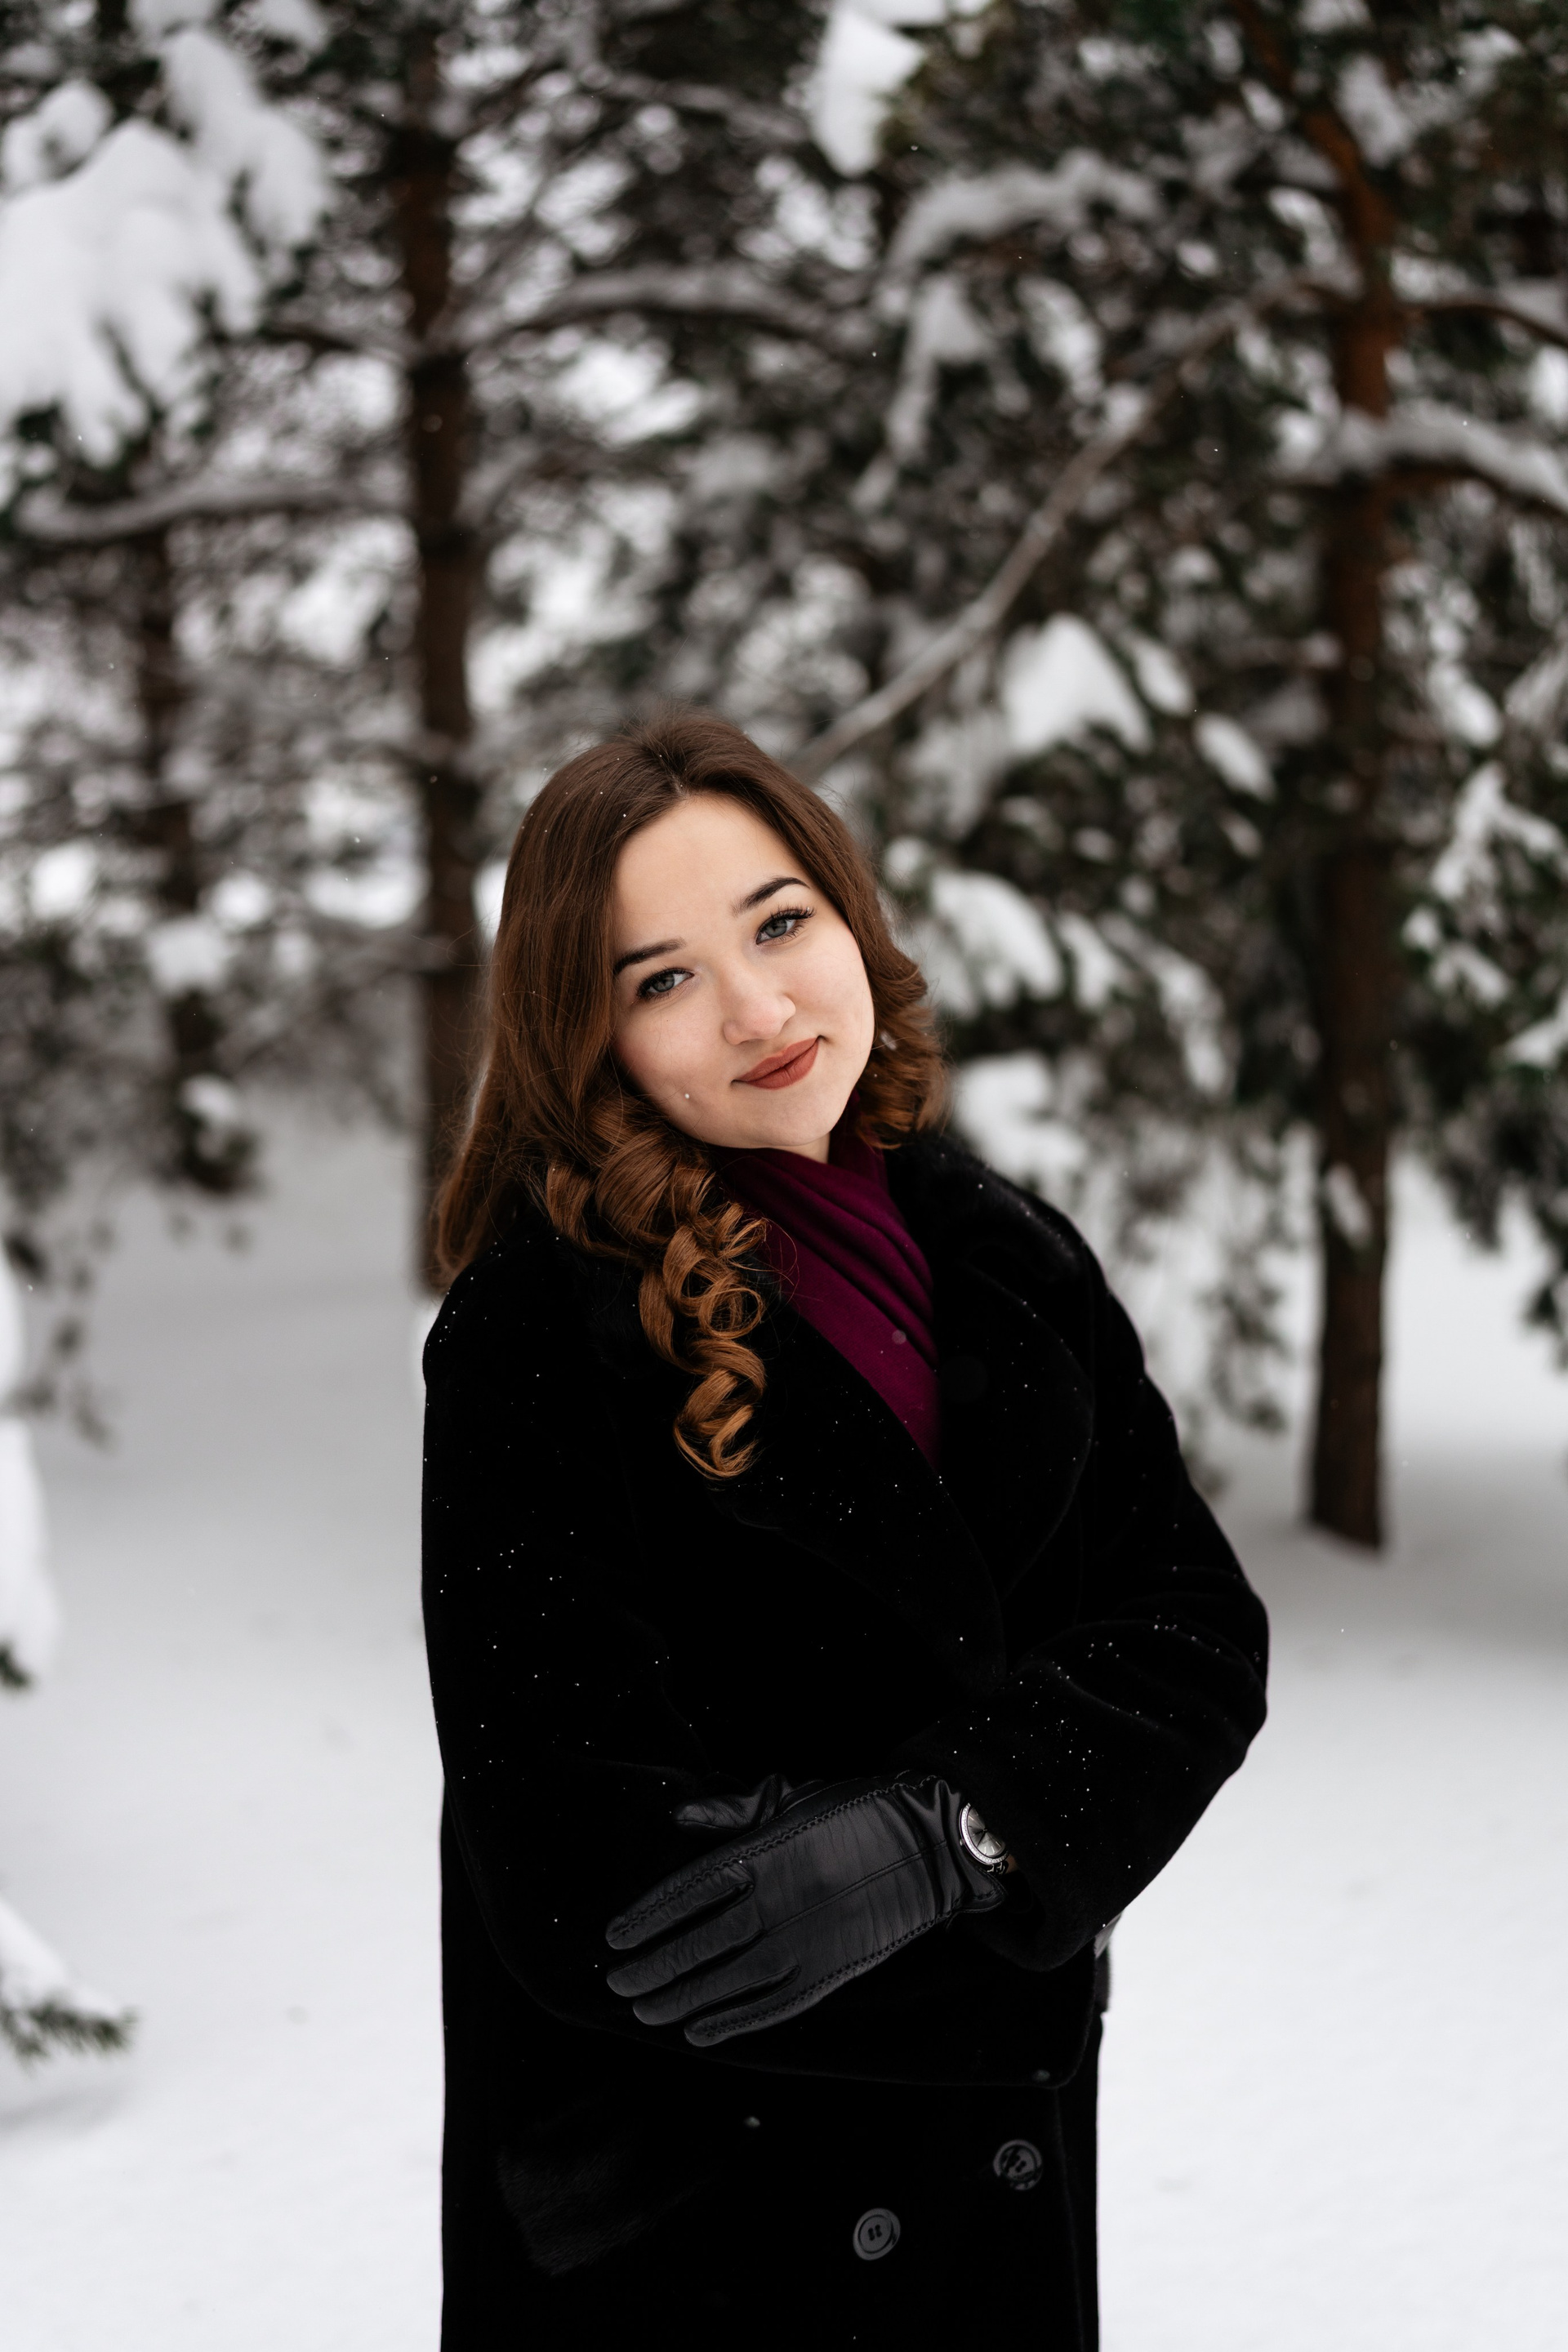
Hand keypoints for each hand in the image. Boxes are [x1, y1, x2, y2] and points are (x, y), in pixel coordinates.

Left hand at [604, 1775, 1002, 2046]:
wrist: (929, 1843)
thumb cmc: (857, 1812)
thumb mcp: (793, 1797)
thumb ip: (732, 1812)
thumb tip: (680, 1816)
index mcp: (763, 1851)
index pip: (686, 1891)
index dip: (646, 1918)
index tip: (613, 1937)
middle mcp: (776, 1900)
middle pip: (697, 1942)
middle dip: (652, 1967)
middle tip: (617, 1983)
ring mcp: (803, 1941)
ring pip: (725, 1981)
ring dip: (679, 1999)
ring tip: (643, 2011)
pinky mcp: (828, 1972)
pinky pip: (768, 2007)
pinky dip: (730, 2022)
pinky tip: (698, 2031)